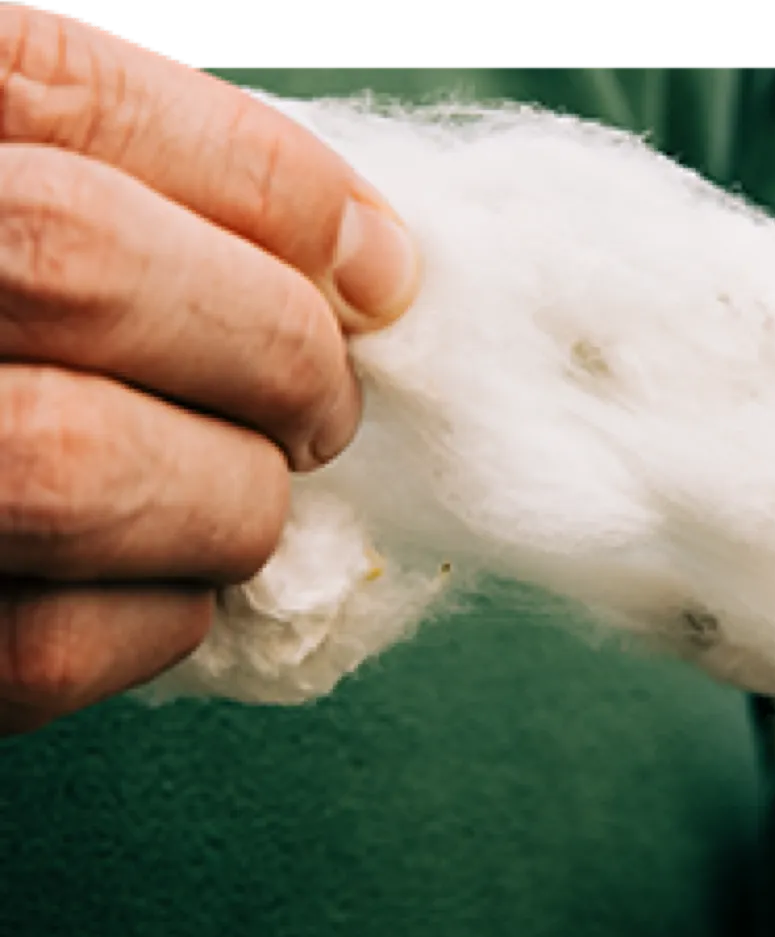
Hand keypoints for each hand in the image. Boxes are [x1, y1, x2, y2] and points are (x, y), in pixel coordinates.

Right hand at [0, 9, 418, 732]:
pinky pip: (52, 646)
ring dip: (233, 497)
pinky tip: (166, 579)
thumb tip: (373, 264)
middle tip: (326, 410)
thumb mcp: (34, 222)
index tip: (383, 270)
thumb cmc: (11, 339)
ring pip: (79, 468)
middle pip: (79, 267)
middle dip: (273, 351)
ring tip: (250, 494)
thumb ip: (155, 208)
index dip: (271, 183)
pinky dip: (163, 616)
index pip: (70, 98)